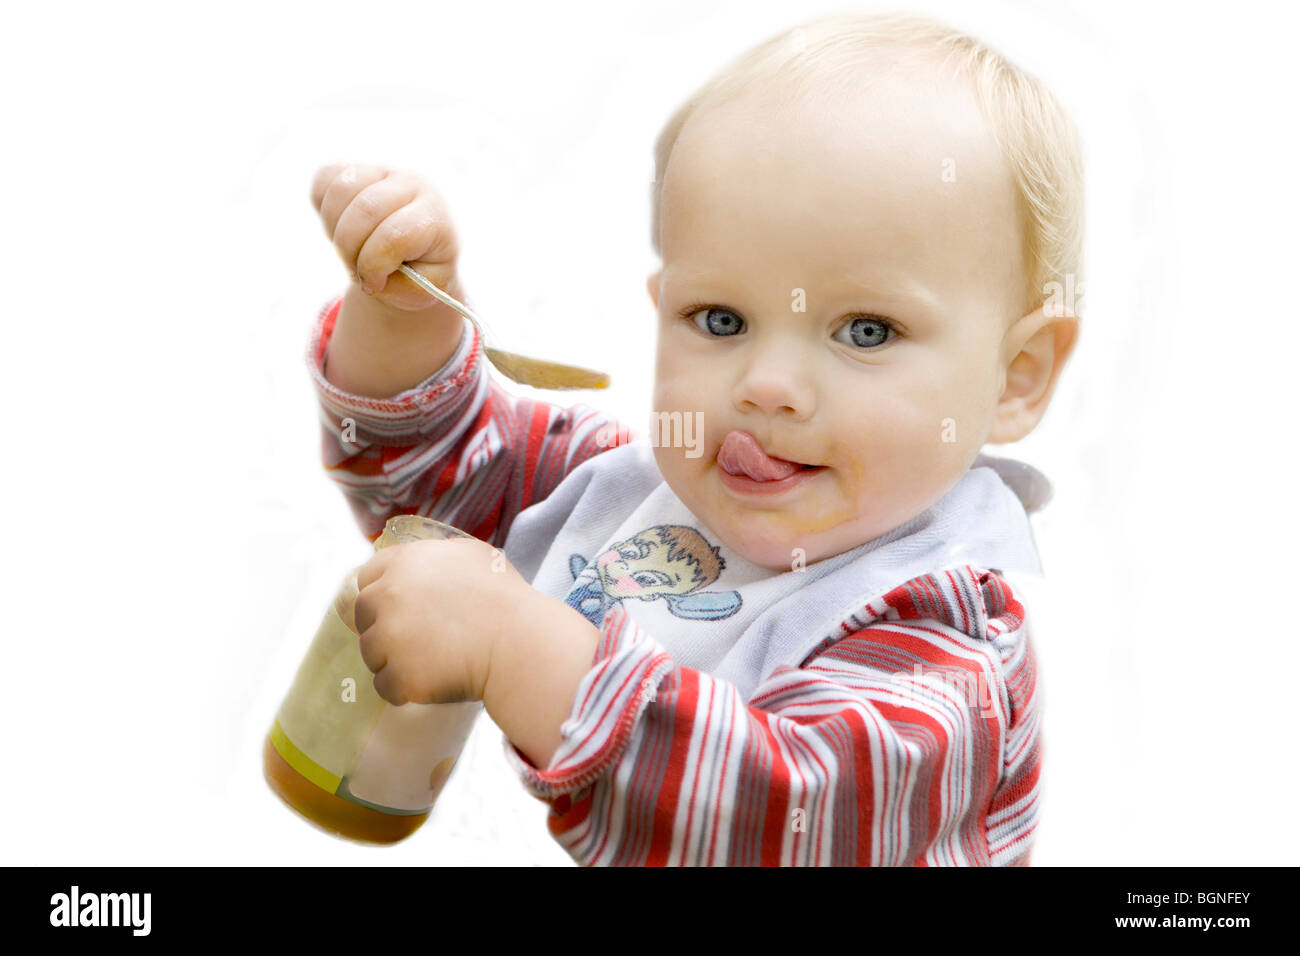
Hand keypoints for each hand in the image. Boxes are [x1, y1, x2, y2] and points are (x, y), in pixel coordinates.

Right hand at [310, 162, 461, 311]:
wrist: (414, 252)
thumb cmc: (420, 271)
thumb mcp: (423, 289)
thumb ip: (403, 283)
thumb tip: (371, 270)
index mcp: (433, 216)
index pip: (396, 234)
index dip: (374, 264)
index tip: (373, 284)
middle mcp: (411, 185)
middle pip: (365, 210)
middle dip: (350, 251)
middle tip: (356, 271)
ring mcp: (382, 171)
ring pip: (341, 191)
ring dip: (334, 231)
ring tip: (349, 250)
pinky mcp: (354, 168)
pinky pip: (324, 181)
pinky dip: (323, 210)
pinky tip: (340, 228)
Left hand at [352, 536, 528, 705]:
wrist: (518, 642)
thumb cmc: (504, 597)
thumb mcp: (472, 555)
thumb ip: (437, 556)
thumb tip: (423, 566)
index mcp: (406, 563)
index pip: (369, 574)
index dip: (381, 590)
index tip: (395, 606)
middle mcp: (389, 595)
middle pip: (364, 614)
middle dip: (382, 626)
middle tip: (411, 639)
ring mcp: (390, 637)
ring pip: (371, 653)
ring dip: (392, 658)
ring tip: (426, 663)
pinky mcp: (398, 674)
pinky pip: (386, 685)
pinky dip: (403, 689)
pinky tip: (426, 684)